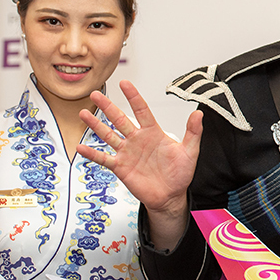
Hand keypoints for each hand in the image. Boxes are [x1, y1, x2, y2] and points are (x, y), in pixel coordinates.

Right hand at [77, 80, 202, 215]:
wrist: (171, 196)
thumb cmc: (180, 174)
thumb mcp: (190, 151)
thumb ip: (193, 132)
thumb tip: (199, 113)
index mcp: (153, 132)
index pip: (141, 110)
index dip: (133, 97)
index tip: (125, 83)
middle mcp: (137, 140)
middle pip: (119, 119)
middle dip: (107, 106)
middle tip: (95, 94)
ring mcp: (127, 153)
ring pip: (108, 135)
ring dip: (95, 125)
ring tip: (83, 113)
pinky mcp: (121, 167)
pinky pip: (104, 158)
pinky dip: (92, 153)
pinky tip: (81, 147)